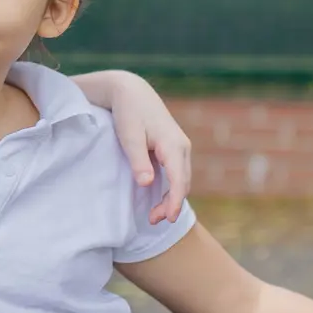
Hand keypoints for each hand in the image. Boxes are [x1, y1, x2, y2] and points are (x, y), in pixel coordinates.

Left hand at [108, 71, 191, 224]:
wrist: (132, 91)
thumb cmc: (129, 113)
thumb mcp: (129, 136)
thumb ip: (138, 160)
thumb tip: (147, 183)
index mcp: (173, 144)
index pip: (178, 179)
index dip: (174, 201)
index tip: (168, 218)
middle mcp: (182, 147)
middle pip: (182, 182)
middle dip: (171, 204)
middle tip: (153, 221)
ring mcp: (180, 148)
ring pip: (181, 179)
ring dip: (171, 198)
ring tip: (154, 215)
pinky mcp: (173, 149)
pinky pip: (177, 173)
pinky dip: (170, 188)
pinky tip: (159, 199)